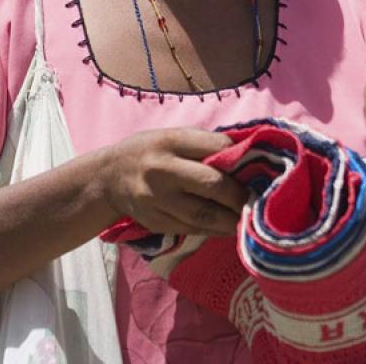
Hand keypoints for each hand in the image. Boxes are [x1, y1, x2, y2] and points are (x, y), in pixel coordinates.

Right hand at [100, 127, 247, 235]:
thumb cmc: (150, 150)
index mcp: (171, 141)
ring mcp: (157, 200)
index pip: (216, 148)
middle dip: (240, 195)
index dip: (241, 159)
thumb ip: (204, 144)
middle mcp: (163, 170)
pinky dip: (214, 230)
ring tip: (248, 219)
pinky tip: (227, 226)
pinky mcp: (156, 222)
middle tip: (256, 200)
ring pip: (204, 215)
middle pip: (213, 185)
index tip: (257, 169)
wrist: (109, 177)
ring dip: (232, 220)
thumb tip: (246, 154)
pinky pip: (193, 230)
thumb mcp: (172, 135)